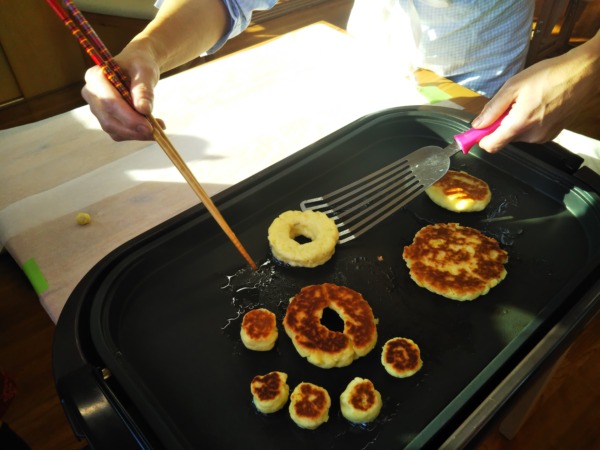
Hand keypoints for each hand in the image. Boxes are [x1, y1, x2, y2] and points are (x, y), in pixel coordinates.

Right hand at [81, 45, 164, 141]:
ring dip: (137, 134)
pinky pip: (119, 133)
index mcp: (95, 77)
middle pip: (108, 120)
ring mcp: (97, 108)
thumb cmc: (140, 65)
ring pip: (114, 130)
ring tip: (158, 129)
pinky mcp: (106, 119)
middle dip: (133, 129)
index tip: (149, 127)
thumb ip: (143, 89)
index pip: (108, 102)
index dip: (128, 117)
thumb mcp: (145, 71)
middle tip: (157, 133)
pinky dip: (136, 134)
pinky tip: (152, 129)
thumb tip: (143, 109)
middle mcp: (91, 94)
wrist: (137, 67)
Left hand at [472, 31, 599, 152]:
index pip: (491, 146)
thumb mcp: (513, 87)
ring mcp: (545, 136)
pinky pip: (532, 132)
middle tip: (509, 103)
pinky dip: (529, 121)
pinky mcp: (554, 133)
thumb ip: (493, 109)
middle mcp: (532, 137)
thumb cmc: (549, 75)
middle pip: (504, 139)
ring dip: (516, 122)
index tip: (478, 129)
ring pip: (518, 135)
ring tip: (527, 100)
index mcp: (519, 125)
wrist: (583, 72)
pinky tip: (538, 104)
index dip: (481, 138)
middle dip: (501, 124)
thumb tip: (477, 125)